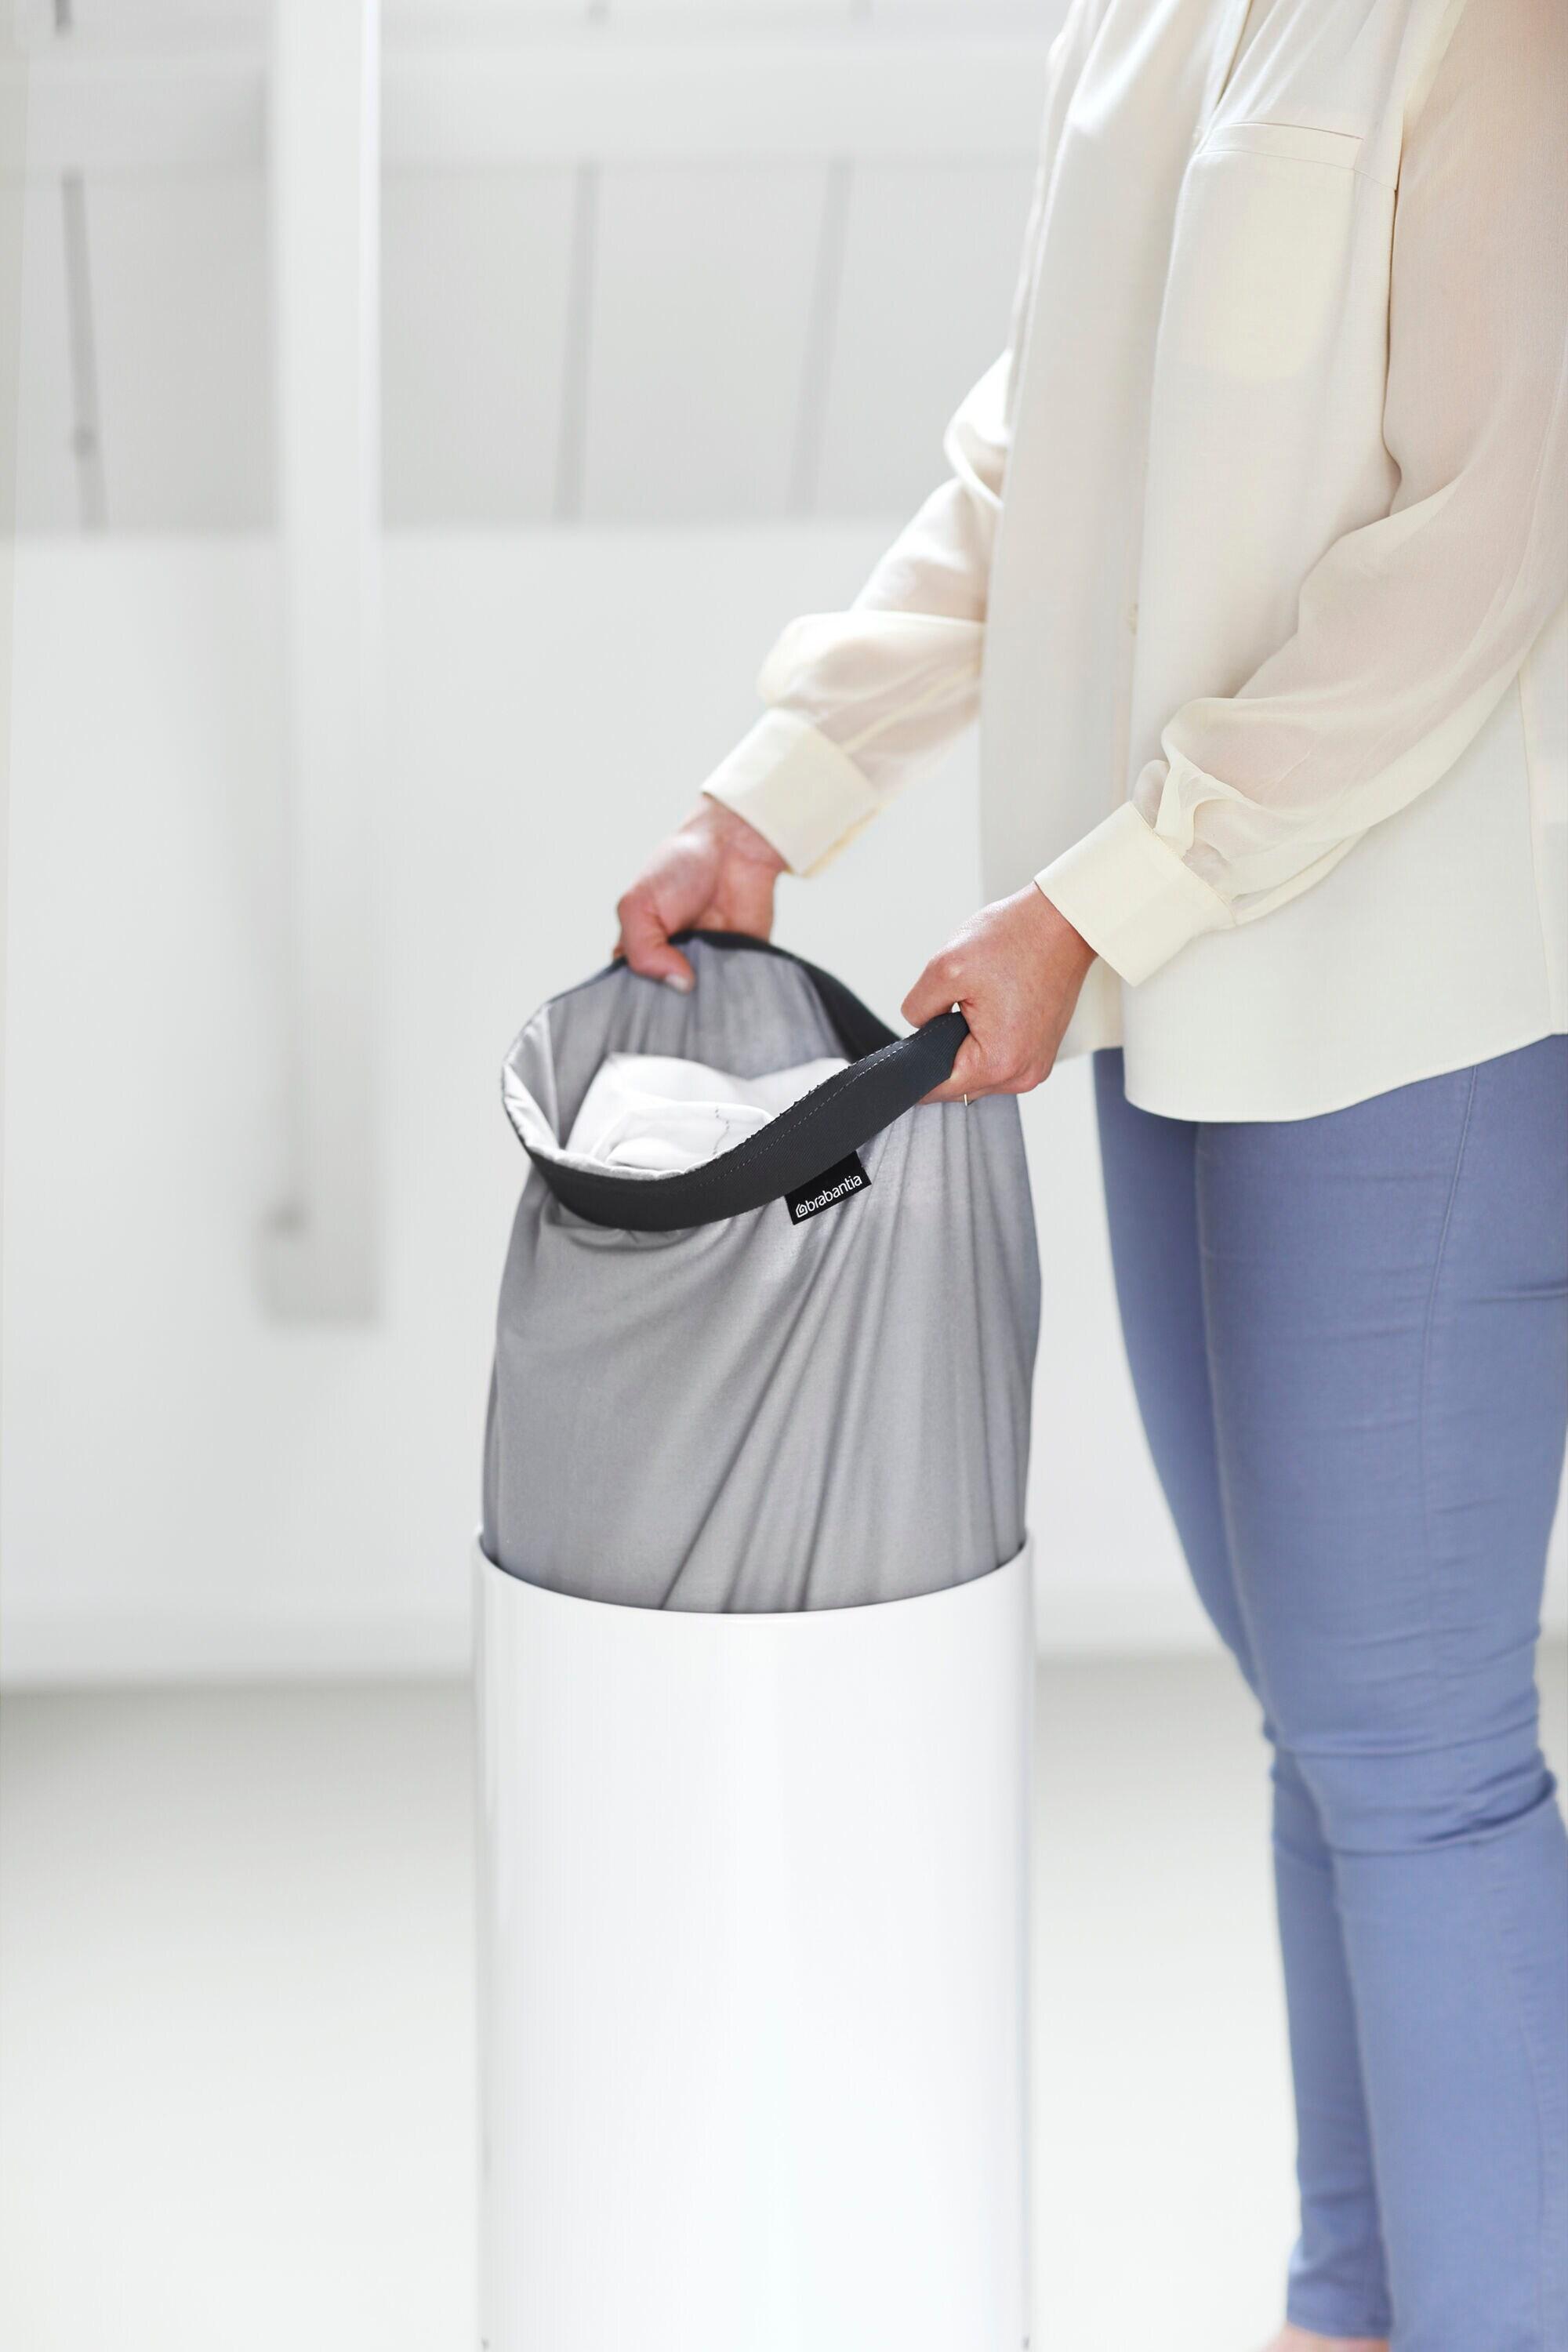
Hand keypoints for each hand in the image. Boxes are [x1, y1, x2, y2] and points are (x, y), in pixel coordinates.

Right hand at [614, 797, 787, 990]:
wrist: (735, 846)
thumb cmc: (680, 865)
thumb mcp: (638, 903)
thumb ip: (642, 950)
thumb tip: (679, 984)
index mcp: (641, 951)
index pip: (629, 992)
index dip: (635, 1002)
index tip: (646, 1006)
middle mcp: (672, 965)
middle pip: (667, 1005)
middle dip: (672, 1011)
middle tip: (679, 1006)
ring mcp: (707, 969)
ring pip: (702, 1006)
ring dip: (706, 1008)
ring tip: (707, 999)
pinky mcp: (741, 968)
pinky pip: (738, 995)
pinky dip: (737, 999)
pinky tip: (734, 997)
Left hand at [901, 886, 1095, 1103]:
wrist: (1063, 921)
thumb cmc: (1017, 938)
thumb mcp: (946, 967)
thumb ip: (918, 1008)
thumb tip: (917, 1026)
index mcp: (999, 1062)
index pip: (938, 1089)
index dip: (915, 1071)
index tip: (905, 1052)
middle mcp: (1023, 1073)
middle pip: (960, 1084)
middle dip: (944, 1053)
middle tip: (945, 1010)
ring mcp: (1036, 1063)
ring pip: (979, 1071)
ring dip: (966, 1046)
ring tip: (973, 1004)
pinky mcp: (1041, 1050)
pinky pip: (1001, 1057)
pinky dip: (987, 1039)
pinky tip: (990, 1008)